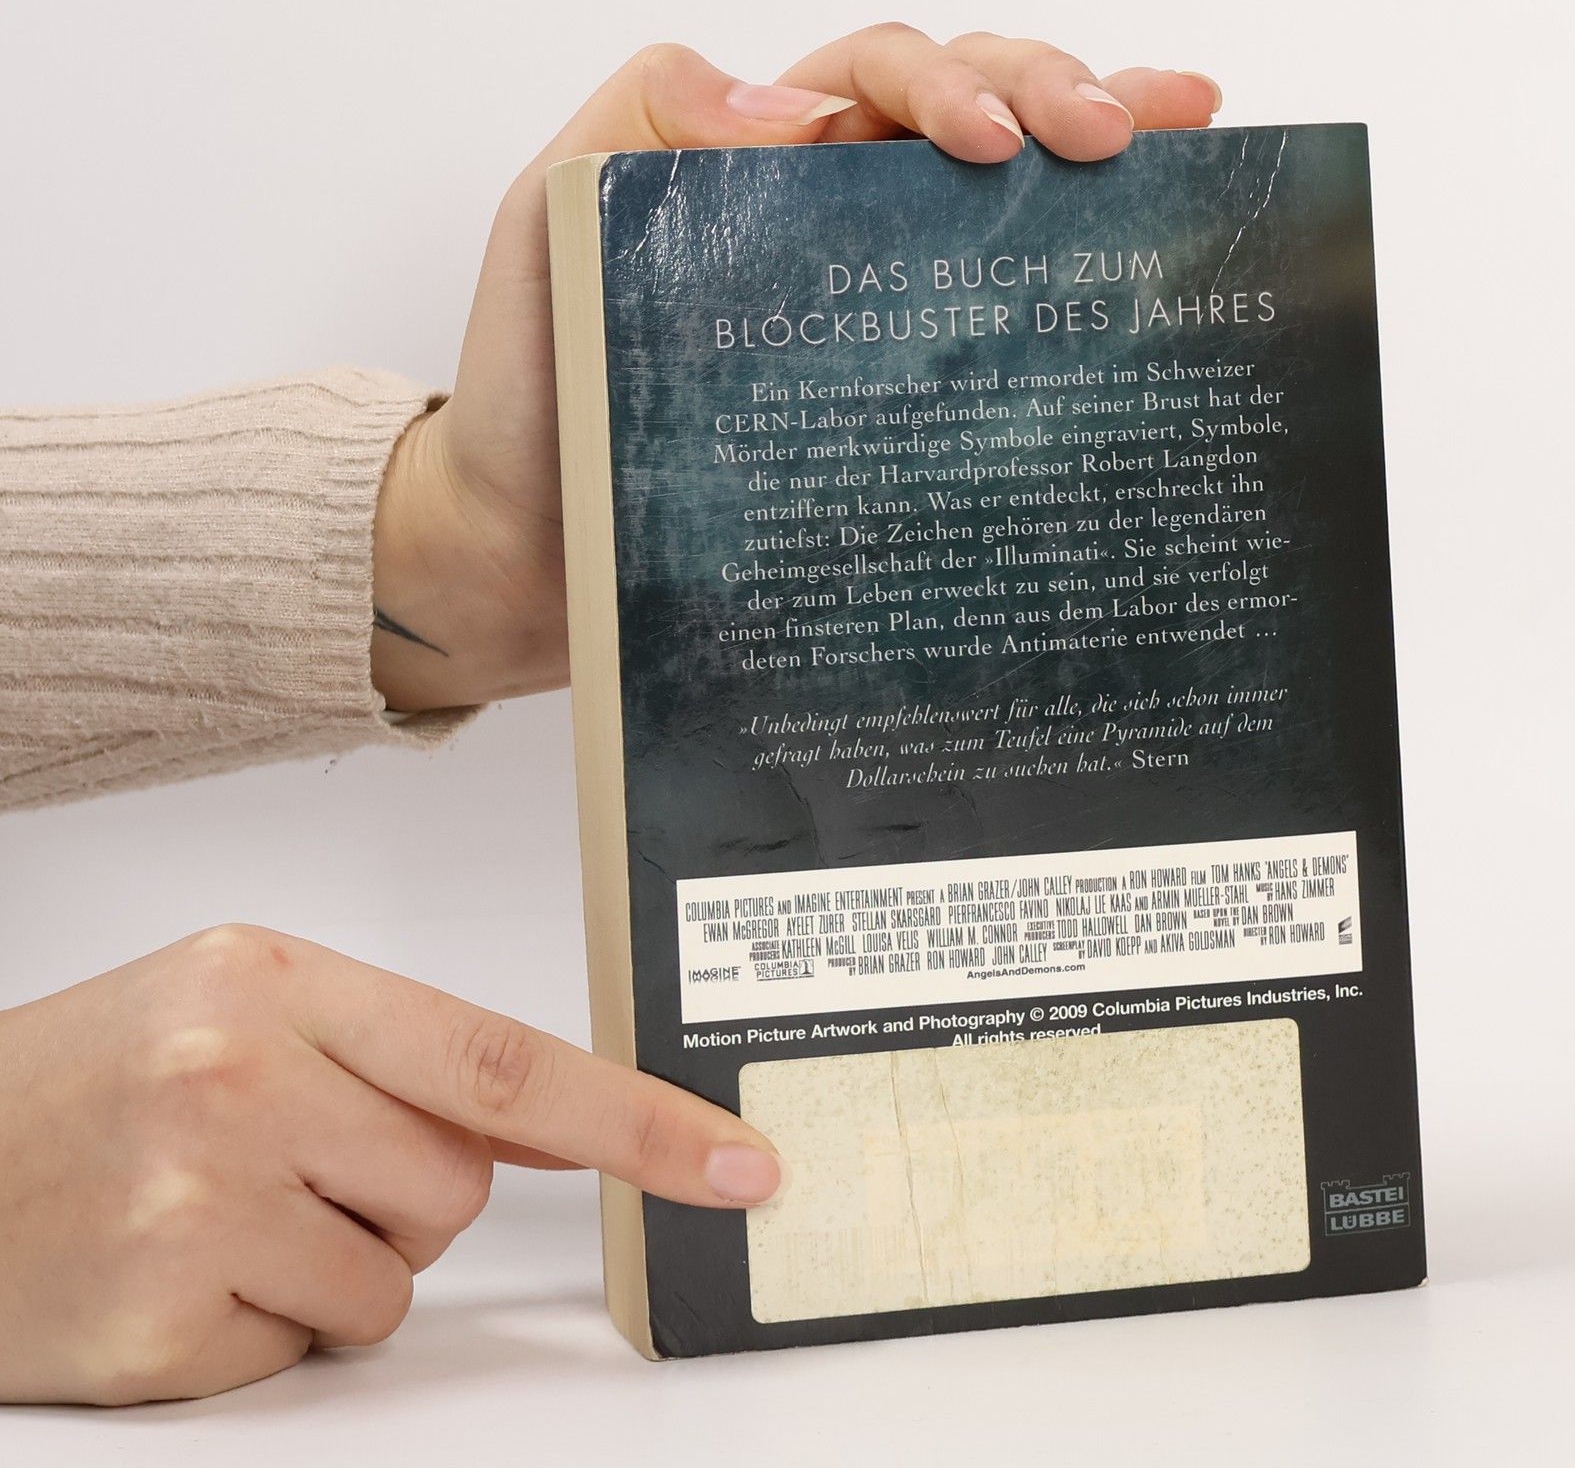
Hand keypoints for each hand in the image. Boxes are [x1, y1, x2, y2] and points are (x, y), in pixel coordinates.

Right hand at [0, 925, 783, 1404]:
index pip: (500, 1057)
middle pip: (459, 1180)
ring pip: (398, 1272)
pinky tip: (179, 1276)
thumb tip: (559, 1126)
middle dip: (405, 1195)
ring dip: (336, 1266)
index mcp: (273, 979)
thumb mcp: (238, 1011)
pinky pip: (311, 1346)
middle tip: (284, 1168)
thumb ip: (399, 1057)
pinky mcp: (166, 1319)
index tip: (738, 1162)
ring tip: (221, 1216)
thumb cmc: (86, 1084)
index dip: (637, 1119)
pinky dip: (266, 1329)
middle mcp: (241, 1074)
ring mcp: (200, 1199)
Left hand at [370, 25, 1221, 710]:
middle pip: (972, 103)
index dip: (950, 84)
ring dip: (1101, 137)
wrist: (535, 549)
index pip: (880, 76)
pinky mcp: (912, 389)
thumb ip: (639, 129)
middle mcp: (842, 208)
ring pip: (1011, 186)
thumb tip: (799, 107)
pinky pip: (1007, 307)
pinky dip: (1086, 258)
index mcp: (766, 155)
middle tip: (1117, 133)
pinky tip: (1153, 243)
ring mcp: (888, 294)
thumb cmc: (535, 387)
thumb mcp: (549, 225)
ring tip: (1182, 135)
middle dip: (1054, 90)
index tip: (991, 143)